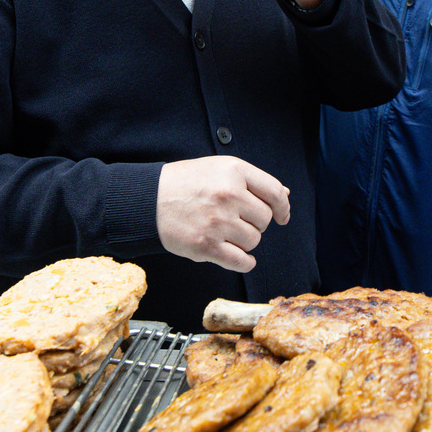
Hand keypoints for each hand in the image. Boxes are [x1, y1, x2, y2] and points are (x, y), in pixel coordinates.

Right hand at [156, 156, 291, 271]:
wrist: (147, 199)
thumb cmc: (184, 183)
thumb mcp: (220, 169)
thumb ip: (252, 182)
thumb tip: (284, 196)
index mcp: (234, 171)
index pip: (274, 192)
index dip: (282, 207)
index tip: (281, 216)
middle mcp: (228, 194)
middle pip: (264, 220)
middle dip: (255, 223)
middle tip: (236, 220)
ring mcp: (217, 221)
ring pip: (254, 241)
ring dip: (245, 241)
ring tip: (226, 233)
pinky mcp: (205, 246)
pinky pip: (241, 261)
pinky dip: (244, 262)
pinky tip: (238, 256)